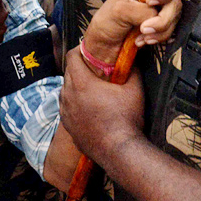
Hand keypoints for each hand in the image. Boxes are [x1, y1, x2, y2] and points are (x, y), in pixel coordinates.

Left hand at [59, 45, 145, 165]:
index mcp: (81, 82)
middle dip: (79, 67)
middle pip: (68, 73)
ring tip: (91, 88)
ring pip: (65, 91)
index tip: (90, 49)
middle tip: (94, 68)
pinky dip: (74, 104)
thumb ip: (131, 69)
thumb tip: (132, 57)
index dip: (80, 49)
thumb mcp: (134, 89)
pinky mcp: (67, 127)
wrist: (118, 151)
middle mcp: (67, 95)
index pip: (71, 56)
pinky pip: (66, 108)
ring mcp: (65, 112)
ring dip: (75, 86)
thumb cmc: (126, 118)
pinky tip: (87, 107)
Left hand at [82, 0, 183, 63]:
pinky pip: (171, 29)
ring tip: (141, 36)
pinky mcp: (162, 21)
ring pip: (174, 16)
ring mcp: (161, 6)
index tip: (150, 2)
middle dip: (163, 18)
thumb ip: (142, 10)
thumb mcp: (120, 10)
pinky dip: (159, 36)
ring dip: (159, 30)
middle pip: (176, 0)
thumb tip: (156, 16)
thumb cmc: (108, 21)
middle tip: (145, 27)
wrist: (105, 43)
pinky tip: (143, 39)